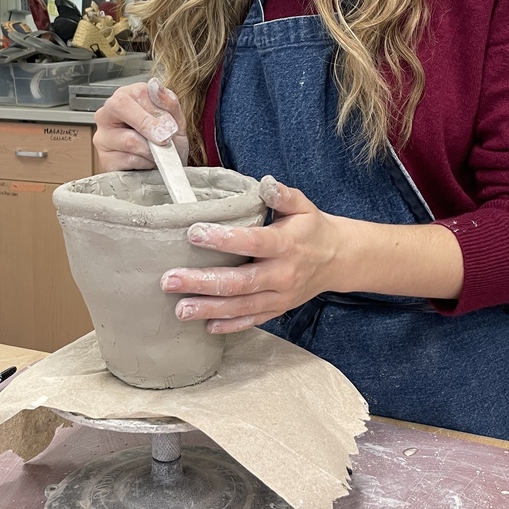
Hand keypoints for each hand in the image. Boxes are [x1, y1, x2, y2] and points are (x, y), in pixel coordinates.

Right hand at [93, 77, 189, 170]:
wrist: (166, 169)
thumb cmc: (167, 140)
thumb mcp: (175, 119)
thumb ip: (168, 101)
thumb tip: (156, 86)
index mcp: (126, 97)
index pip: (137, 92)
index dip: (156, 109)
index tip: (170, 125)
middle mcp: (108, 114)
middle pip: (120, 105)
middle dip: (147, 124)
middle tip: (164, 138)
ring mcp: (103, 137)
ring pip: (128, 139)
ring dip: (152, 149)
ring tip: (160, 152)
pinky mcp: (105, 159)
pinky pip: (127, 160)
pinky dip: (145, 163)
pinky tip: (148, 161)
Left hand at [161, 176, 340, 332]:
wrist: (338, 260)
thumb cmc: (312, 229)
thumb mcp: (303, 206)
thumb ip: (283, 195)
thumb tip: (265, 182)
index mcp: (285, 245)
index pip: (252, 243)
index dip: (223, 239)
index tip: (193, 233)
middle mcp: (281, 274)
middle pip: (239, 282)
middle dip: (202, 282)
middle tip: (170, 280)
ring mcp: (279, 297)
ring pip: (241, 306)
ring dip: (209, 309)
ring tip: (180, 309)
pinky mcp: (277, 310)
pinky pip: (252, 321)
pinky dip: (230, 325)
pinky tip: (207, 326)